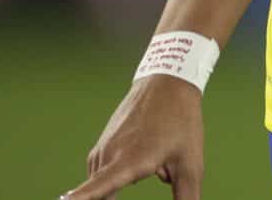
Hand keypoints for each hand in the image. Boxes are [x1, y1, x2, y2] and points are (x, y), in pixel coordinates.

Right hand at [63, 76, 204, 199]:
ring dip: (119, 188)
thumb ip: (187, 196)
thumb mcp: (191, 164)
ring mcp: (103, 149)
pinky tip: (144, 159)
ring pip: (105, 186)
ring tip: (156, 164)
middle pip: (101, 195)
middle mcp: (110, 155)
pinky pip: (103, 173)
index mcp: (130, 161)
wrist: (168, 83)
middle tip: (148, 172)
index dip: (80, 197)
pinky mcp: (102, 145)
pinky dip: (116, 177)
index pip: (98, 188)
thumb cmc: (182, 123)